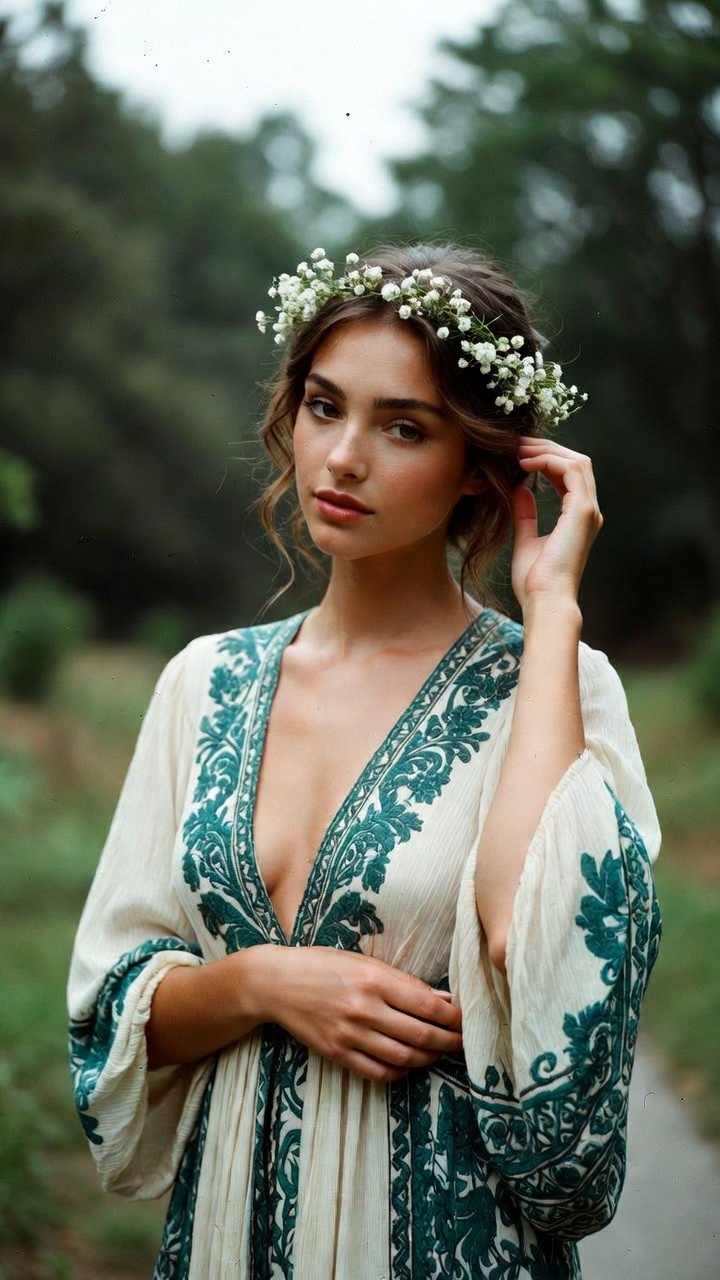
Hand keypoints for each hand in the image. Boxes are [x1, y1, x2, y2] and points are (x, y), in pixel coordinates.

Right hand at [263, 947, 461, 1082]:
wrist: (278, 983)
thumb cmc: (325, 965)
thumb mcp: (365, 961)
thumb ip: (403, 982)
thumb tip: (441, 999)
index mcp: (375, 979)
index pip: (428, 1005)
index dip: (453, 1017)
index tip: (463, 1020)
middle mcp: (365, 1009)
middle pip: (421, 1035)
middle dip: (448, 1041)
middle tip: (460, 1042)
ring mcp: (350, 1034)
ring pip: (403, 1057)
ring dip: (428, 1058)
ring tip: (437, 1053)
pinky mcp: (337, 1053)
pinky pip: (378, 1071)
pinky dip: (399, 1072)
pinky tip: (407, 1064)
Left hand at [511, 437, 602, 611]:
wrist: (544, 600)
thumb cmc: (535, 581)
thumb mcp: (525, 540)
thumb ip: (525, 514)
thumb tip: (519, 489)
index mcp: (578, 518)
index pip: (568, 475)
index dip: (544, 460)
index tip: (517, 455)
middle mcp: (588, 511)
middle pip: (575, 462)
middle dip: (546, 448)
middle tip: (517, 444)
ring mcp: (588, 510)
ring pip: (577, 461)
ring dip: (547, 450)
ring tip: (519, 449)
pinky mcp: (582, 511)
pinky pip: (571, 470)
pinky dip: (548, 461)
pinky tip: (525, 463)